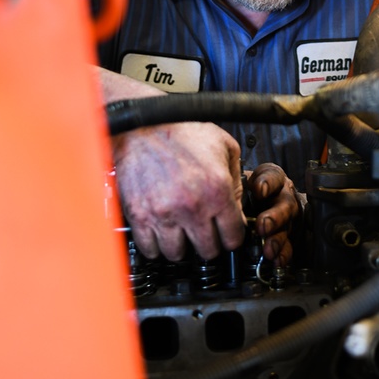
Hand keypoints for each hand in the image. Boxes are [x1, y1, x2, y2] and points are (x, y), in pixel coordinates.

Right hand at [113, 121, 245, 261]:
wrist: (142, 124)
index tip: (226, 233)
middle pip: (207, 251)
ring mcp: (164, 214)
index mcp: (216, 190)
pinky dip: (156, 245)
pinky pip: (150, 249)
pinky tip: (161, 231)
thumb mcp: (224, 145)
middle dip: (209, 242)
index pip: (233, 238)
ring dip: (182, 246)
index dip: (232, 236)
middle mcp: (191, 207)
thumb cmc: (181, 131)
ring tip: (181, 230)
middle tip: (204, 230)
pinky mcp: (139, 216)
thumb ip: (237, 179)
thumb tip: (239, 207)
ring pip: (178, 255)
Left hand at [246, 163, 301, 266]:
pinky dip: (282, 254)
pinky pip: (288, 245)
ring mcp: (286, 217)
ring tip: (268, 249)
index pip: (274, 176)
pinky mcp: (285, 235)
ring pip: (287, 226)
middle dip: (274, 217)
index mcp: (272, 179)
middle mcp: (283, 196)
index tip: (259, 191)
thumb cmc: (245, 193)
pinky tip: (276, 260)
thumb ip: (237, 188)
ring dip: (277, 239)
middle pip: (285, 204)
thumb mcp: (239, 184)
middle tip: (263, 225)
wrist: (250, 205)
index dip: (268, 183)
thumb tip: (225, 197)